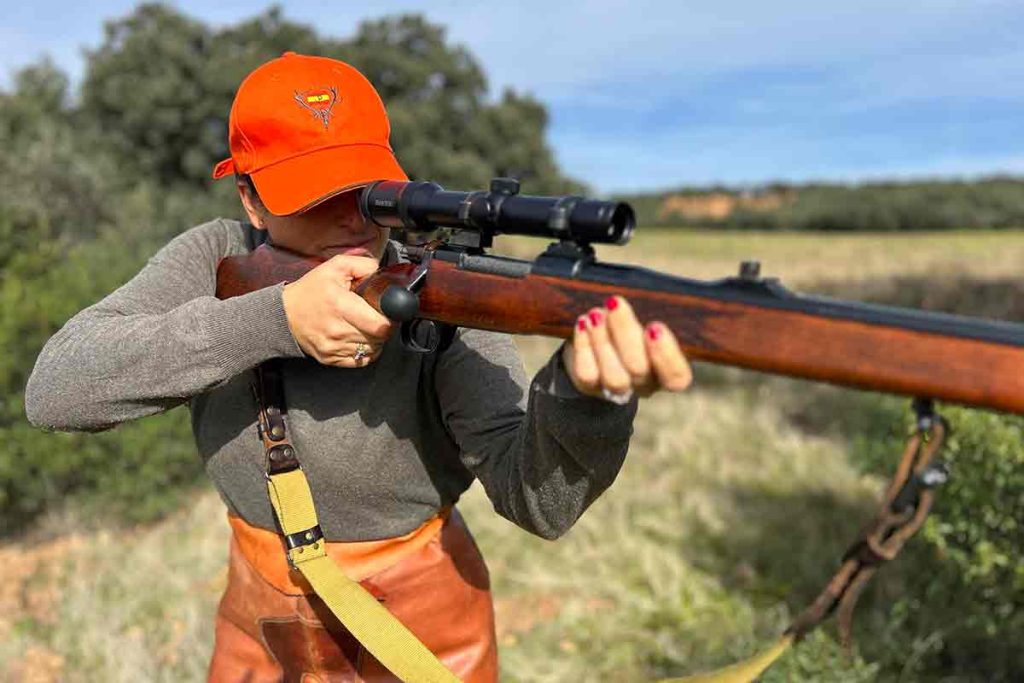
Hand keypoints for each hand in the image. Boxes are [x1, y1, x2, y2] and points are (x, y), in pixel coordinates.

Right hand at [281, 255, 393, 366]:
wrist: (284, 314)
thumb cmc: (310, 291)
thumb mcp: (335, 267)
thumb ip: (362, 265)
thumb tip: (380, 273)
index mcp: (340, 305)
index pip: (380, 325)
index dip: (390, 319)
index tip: (387, 312)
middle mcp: (337, 330)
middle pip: (379, 338)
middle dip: (384, 328)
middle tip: (377, 317)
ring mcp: (333, 347)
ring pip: (372, 350)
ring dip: (375, 340)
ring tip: (367, 327)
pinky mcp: (330, 359)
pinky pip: (360, 361)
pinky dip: (365, 352)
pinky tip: (360, 339)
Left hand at [562, 295, 692, 400]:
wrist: (599, 338)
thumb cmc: (633, 323)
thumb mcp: (650, 313)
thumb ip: (659, 308)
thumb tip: (664, 290)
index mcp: (668, 370)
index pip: (677, 376)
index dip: (667, 355)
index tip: (654, 327)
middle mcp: (645, 384)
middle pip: (640, 369)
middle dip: (626, 333)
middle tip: (615, 303)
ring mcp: (617, 389)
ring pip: (614, 376)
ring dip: (603, 340)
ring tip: (596, 313)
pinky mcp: (591, 387)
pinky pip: (587, 373)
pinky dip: (584, 347)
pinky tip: (583, 323)